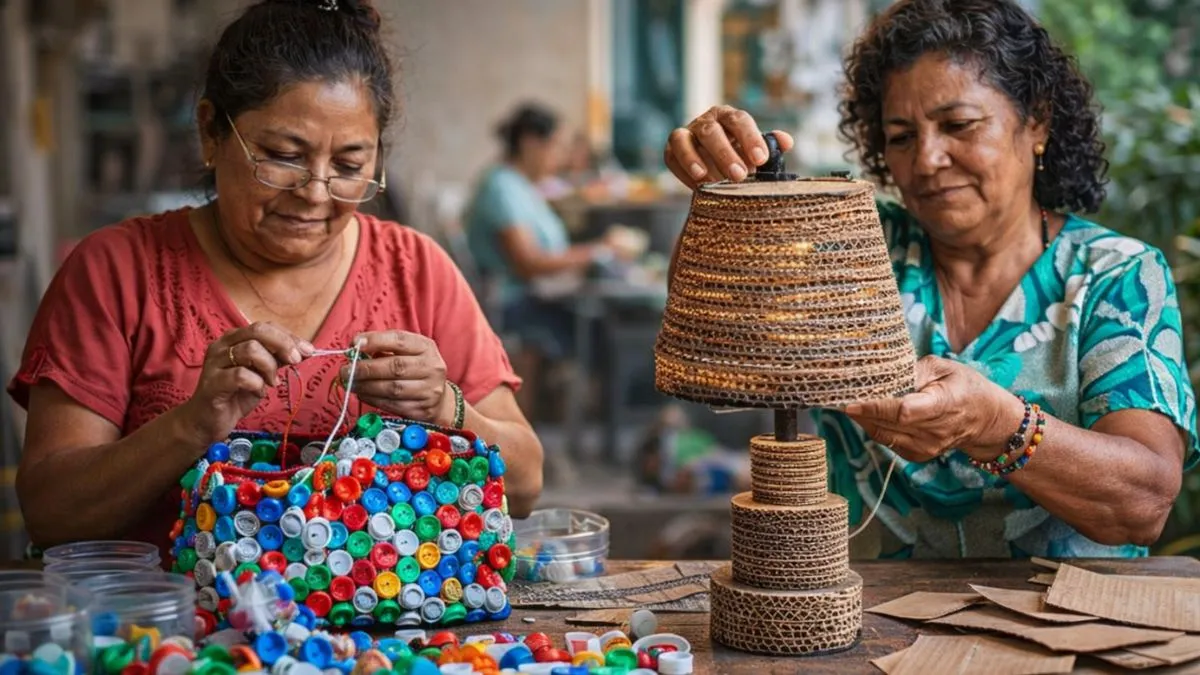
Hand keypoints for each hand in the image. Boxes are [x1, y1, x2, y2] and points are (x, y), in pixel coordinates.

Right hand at [183, 322, 312, 444]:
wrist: (207, 421)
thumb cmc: (235, 394)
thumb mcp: (262, 373)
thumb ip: (278, 359)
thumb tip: (306, 350)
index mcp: (234, 339)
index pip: (266, 327)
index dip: (289, 336)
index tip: (308, 350)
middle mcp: (222, 345)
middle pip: (258, 330)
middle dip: (283, 344)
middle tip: (295, 361)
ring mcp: (214, 363)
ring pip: (250, 350)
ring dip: (269, 367)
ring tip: (271, 382)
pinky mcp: (212, 383)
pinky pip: (241, 376)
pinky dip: (257, 383)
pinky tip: (258, 391)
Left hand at [343, 331, 451, 423]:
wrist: (438, 398)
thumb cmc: (414, 370)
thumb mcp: (406, 352)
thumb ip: (383, 346)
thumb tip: (356, 346)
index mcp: (426, 347)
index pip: (400, 340)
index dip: (376, 341)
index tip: (355, 344)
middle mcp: (432, 368)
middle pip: (395, 367)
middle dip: (366, 368)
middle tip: (346, 371)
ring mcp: (429, 390)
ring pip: (392, 388)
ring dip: (366, 386)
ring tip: (350, 383)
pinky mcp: (422, 410)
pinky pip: (393, 405)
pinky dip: (373, 399)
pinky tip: (362, 394)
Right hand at [664, 105, 794, 189]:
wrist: (715, 167)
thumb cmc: (739, 156)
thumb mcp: (755, 151)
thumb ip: (770, 146)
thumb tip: (787, 142)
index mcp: (729, 117)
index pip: (739, 120)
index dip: (750, 138)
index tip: (761, 160)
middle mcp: (706, 121)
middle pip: (711, 130)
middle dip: (725, 153)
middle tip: (739, 176)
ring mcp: (686, 134)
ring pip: (684, 139)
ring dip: (694, 159)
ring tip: (707, 179)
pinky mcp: (671, 149)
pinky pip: (672, 156)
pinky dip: (682, 170)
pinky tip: (696, 185)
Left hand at [842, 356, 1026, 463]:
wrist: (985, 419)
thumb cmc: (964, 386)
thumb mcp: (944, 367)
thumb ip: (913, 370)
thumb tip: (882, 372)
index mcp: (943, 405)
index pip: (903, 411)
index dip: (875, 407)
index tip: (851, 403)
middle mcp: (934, 432)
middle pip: (887, 424)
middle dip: (859, 411)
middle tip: (835, 396)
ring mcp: (926, 448)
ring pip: (883, 435)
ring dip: (862, 420)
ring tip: (844, 402)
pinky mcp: (918, 455)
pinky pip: (887, 441)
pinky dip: (873, 427)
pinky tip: (864, 414)